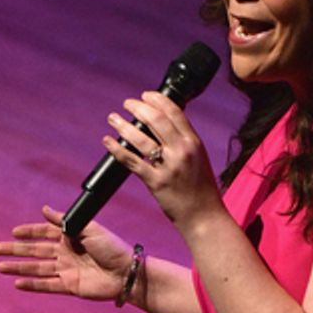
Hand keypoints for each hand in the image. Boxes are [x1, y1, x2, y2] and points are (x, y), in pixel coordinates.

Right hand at [0, 205, 131, 301]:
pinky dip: (32, 284)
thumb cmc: (112, 247)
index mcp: (71, 237)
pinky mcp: (70, 287)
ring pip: (37, 268)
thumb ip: (65, 221)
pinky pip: (47, 285)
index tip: (14, 232)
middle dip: (16, 250)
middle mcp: (66, 253)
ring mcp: (67, 270)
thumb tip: (44, 209)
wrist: (126, 273)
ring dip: (19, 267)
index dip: (29, 232)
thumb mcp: (89, 228)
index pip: (44, 232)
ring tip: (0, 266)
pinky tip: (17, 282)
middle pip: (35, 250)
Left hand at [105, 91, 224, 237]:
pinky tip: (108, 141)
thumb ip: (184, 141)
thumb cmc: (201, 189)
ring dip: (122, 125)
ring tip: (113, 118)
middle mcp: (181, 151)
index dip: (156, 99)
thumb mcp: (199, 158)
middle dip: (137, 107)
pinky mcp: (156, 182)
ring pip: (140, 138)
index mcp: (193, 142)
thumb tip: (164, 124)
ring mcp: (168, 167)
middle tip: (127, 104)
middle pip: (155, 119)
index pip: (174, 112)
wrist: (204, 216)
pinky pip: (131, 161)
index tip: (145, 95)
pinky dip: (117, 149)